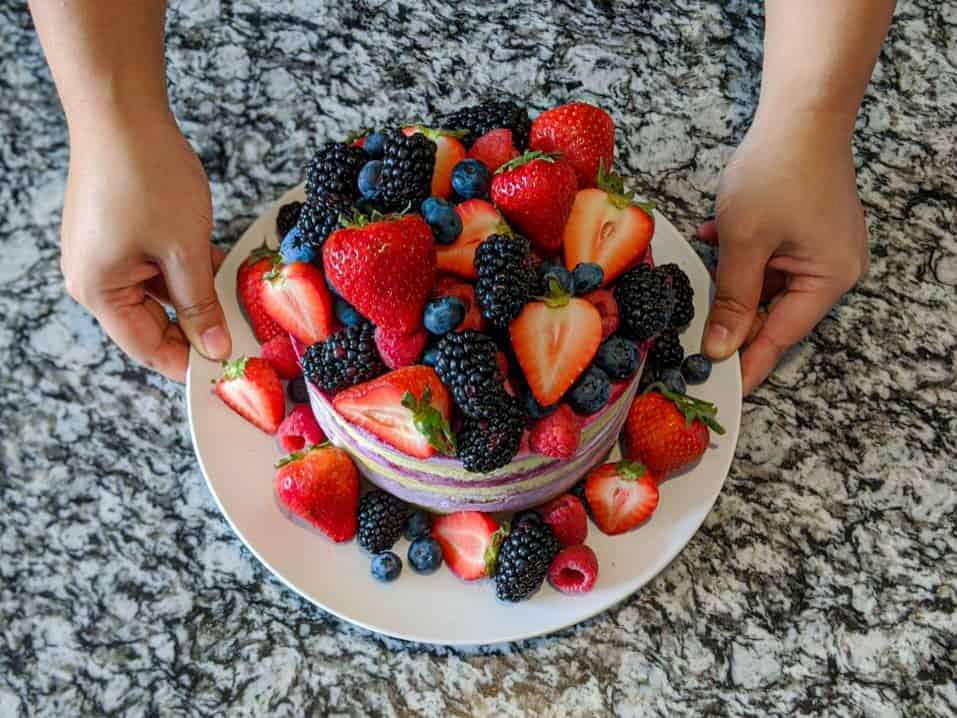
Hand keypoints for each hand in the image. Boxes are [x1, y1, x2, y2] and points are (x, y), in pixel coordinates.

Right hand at [61, 113, 230, 381]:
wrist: (123, 112)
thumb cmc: (147, 177)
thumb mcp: (184, 250)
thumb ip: (199, 303)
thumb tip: (214, 347)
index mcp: (99, 291)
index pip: (147, 348)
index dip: (188, 364)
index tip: (228, 373)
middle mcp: (94, 278)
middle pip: (152, 324)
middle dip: (197, 331)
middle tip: (243, 341)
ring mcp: (105, 254)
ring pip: (160, 296)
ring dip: (198, 300)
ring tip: (239, 306)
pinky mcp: (119, 234)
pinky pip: (157, 268)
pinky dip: (188, 273)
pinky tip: (222, 273)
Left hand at [699, 113, 869, 393]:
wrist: (802, 112)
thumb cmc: (777, 171)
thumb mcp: (744, 242)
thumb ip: (731, 299)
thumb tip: (720, 348)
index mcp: (828, 279)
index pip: (780, 336)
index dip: (748, 363)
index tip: (724, 390)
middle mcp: (833, 270)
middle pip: (772, 311)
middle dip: (731, 313)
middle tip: (694, 331)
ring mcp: (823, 249)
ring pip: (765, 284)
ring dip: (732, 277)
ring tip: (705, 264)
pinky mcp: (809, 231)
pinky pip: (769, 258)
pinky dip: (741, 255)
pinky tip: (716, 236)